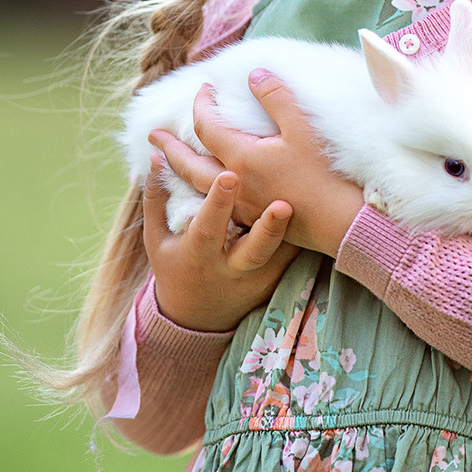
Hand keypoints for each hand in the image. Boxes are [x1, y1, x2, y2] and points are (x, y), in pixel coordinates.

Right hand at [142, 153, 298, 332]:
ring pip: (279, 256)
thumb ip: (156, 198)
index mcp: (198, 254)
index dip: (217, 203)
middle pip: (253, 251)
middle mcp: (230, 267)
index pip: (208, 228)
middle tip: (282, 204)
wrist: (197, 316)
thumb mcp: (157, 238)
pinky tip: (315, 209)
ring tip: (304, 207)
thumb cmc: (174, 265)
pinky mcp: (276, 277)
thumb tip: (158, 155)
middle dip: (268, 229)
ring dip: (294, 232)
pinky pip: (292, 254)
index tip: (230, 175)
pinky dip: (303, 233)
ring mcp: (257, 275)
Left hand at [149, 75, 363, 258]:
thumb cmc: (324, 174)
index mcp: (242, 158)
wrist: (341, 223)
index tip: (203, 88)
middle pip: (189, 163)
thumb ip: (276, 97)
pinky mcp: (252, 223)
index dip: (202, 104)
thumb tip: (254, 73)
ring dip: (177, 173)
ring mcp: (240, 208)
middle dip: (169, 147)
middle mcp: (234, 185)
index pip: (207, 126)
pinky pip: (211, 208)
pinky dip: (196, 195)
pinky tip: (198, 194)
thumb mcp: (303, 128)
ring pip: (197, 189)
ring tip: (163, 166)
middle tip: (152, 136)